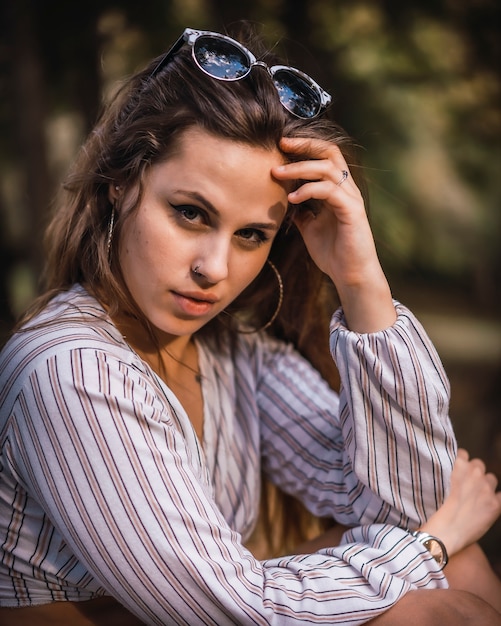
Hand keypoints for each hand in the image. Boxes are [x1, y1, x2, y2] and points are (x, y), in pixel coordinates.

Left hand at [272, 137, 395, 331]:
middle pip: (330, 152)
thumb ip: (301, 211)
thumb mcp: (310, 228)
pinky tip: (292, 199)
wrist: (350, 276)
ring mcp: (351, 199)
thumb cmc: (333, 253)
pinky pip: (330, 191)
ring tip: (277, 174)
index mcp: (338, 190)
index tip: (280, 146)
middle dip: (304, 146)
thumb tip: (284, 200)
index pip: (324, 156)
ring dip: (300, 168)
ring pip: (328, 169)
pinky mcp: (352, 211)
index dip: (304, 147)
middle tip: (280, 145)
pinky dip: (309, 190)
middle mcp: (347, 189)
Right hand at [421, 449, 500, 555]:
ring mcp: (486, 488)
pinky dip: (495, 499)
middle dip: (475, 473)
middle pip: (479, 464)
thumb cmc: (438, 510)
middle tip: (468, 485)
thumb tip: (457, 475)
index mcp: (459, 465)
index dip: (461, 463)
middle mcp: (474, 473)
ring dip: (486, 485)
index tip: (458, 470)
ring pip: (491, 478)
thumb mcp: (440, 484)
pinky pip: (500, 495)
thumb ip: (451, 475)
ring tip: (478, 496)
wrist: (446, 530)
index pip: (464, 454)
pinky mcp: (495, 504)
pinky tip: (487, 505)